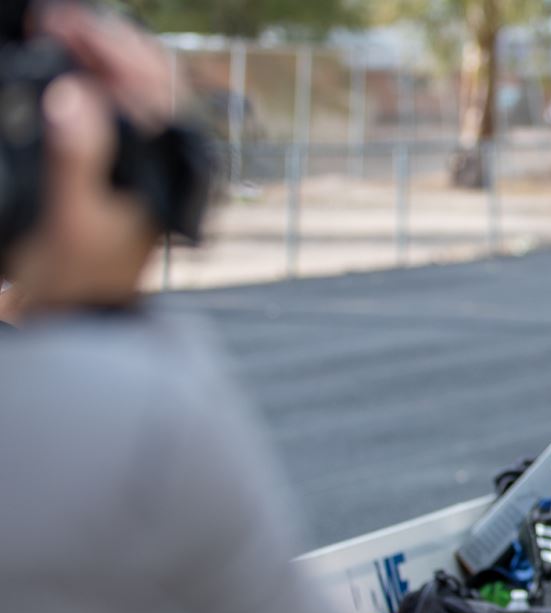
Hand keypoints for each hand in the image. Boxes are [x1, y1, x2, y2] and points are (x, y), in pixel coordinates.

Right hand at [4, 7, 181, 312]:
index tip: (66, 25)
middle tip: (53, 21)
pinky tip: (64, 73)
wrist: (79, 313)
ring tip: (53, 35)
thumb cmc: (79, 273)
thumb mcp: (72, 216)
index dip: (112, 46)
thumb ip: (76, 157)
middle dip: (102, 43)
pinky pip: (113, 109)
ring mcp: (143, 160)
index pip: (154, 84)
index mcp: (164, 165)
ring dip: (95, 59)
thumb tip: (74, 99)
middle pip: (146, 78)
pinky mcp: (118, 165)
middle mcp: (164, 158)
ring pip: (131, 90)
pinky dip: (89, 83)